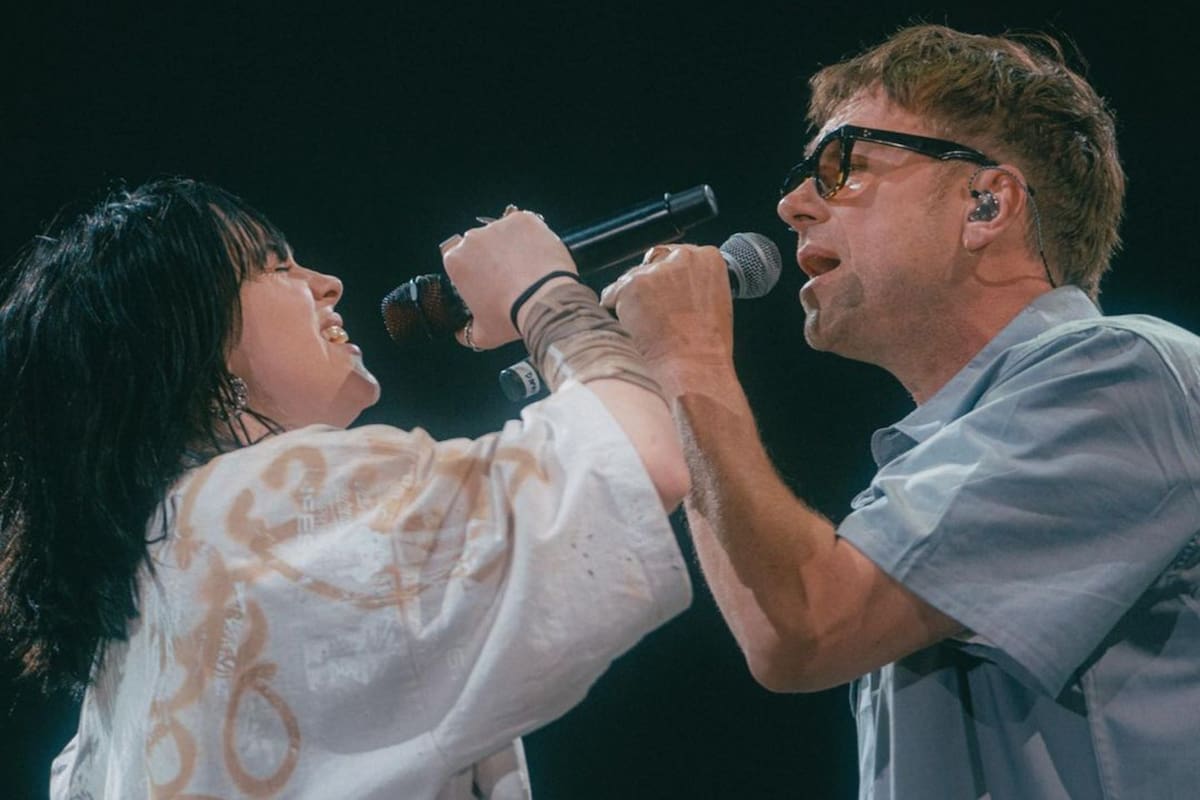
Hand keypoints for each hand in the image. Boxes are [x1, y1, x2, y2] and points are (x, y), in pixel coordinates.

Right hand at [441, 207, 577, 349]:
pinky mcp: (523, 220)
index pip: (456, 258)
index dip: (471, 268)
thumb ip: (465, 333)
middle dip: (490, 256)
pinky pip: (524, 225)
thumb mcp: (482, 335)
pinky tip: (537, 255)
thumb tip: (461, 333)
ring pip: (502, 232)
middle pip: (478, 244)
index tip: (484, 279)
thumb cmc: (512, 316)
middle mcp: (472, 238)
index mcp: (456, 261)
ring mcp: (498, 226)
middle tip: (509, 277)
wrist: (546, 302)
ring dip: (511, 245)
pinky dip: (531, 236)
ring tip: (527, 268)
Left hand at [600, 244, 734, 379]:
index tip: (663, 291)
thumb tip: (673, 284)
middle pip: (652, 263)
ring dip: (631, 300)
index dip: (667, 276)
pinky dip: (615, 311)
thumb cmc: (706, 345)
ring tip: (647, 328)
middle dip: (648, 285)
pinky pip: (611, 295)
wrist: (693, 367)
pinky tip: (633, 330)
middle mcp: (682, 258)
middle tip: (652, 314)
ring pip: (629, 279)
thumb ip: (694, 283)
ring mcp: (655, 271)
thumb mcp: (714, 302)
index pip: (677, 255)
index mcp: (708, 259)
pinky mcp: (631, 286)